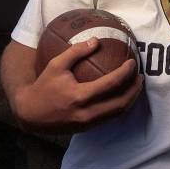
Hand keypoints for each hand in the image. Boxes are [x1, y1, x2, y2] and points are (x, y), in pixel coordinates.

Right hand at [13, 38, 142, 133]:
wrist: (29, 114)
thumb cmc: (43, 86)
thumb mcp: (56, 65)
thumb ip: (77, 51)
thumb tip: (96, 40)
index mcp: (80, 96)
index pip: (111, 84)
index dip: (125, 73)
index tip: (132, 63)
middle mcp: (86, 113)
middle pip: (120, 103)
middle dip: (134, 89)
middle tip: (140, 76)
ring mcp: (87, 123)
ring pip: (117, 113)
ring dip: (130, 99)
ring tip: (136, 85)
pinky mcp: (87, 128)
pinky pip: (109, 117)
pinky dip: (119, 106)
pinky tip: (123, 95)